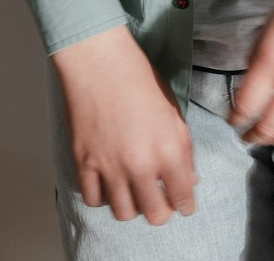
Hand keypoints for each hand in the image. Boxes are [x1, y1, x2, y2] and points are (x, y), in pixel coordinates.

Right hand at [51, 24, 198, 225]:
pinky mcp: (84, 162)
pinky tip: (109, 182)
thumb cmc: (139, 77)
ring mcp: (109, 166)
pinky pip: (93, 199)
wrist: (99, 59)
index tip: (184, 205)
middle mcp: (140, 164)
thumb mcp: (173, 110)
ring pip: (124, 213)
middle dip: (161, 210)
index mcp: (168, 149)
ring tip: (134, 191)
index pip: (182, 197)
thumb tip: (189, 179)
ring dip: (132, 206)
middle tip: (160, 199)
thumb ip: (184, 148)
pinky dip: (103, 196)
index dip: (186, 205)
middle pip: (154, 214)